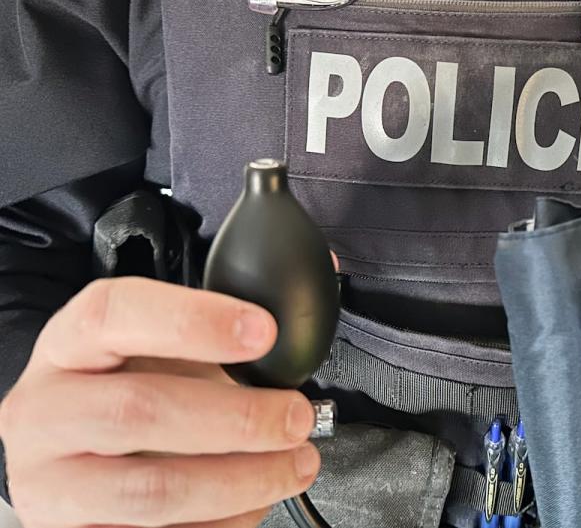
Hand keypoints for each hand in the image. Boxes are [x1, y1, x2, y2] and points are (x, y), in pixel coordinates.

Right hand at [0, 278, 321, 527]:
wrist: (59, 452)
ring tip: (294, 464)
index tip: (264, 332)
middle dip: (239, 417)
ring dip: (242, 480)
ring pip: (153, 490)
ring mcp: (51, 483)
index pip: (115, 313)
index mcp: (68, 345)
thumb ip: (208, 339)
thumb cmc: (117, 388)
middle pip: (140, 409)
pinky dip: (221, 522)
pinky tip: (254, 500)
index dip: (194, 320)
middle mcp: (46, 412)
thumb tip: (292, 344)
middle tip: (296, 417)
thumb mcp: (149, 347)